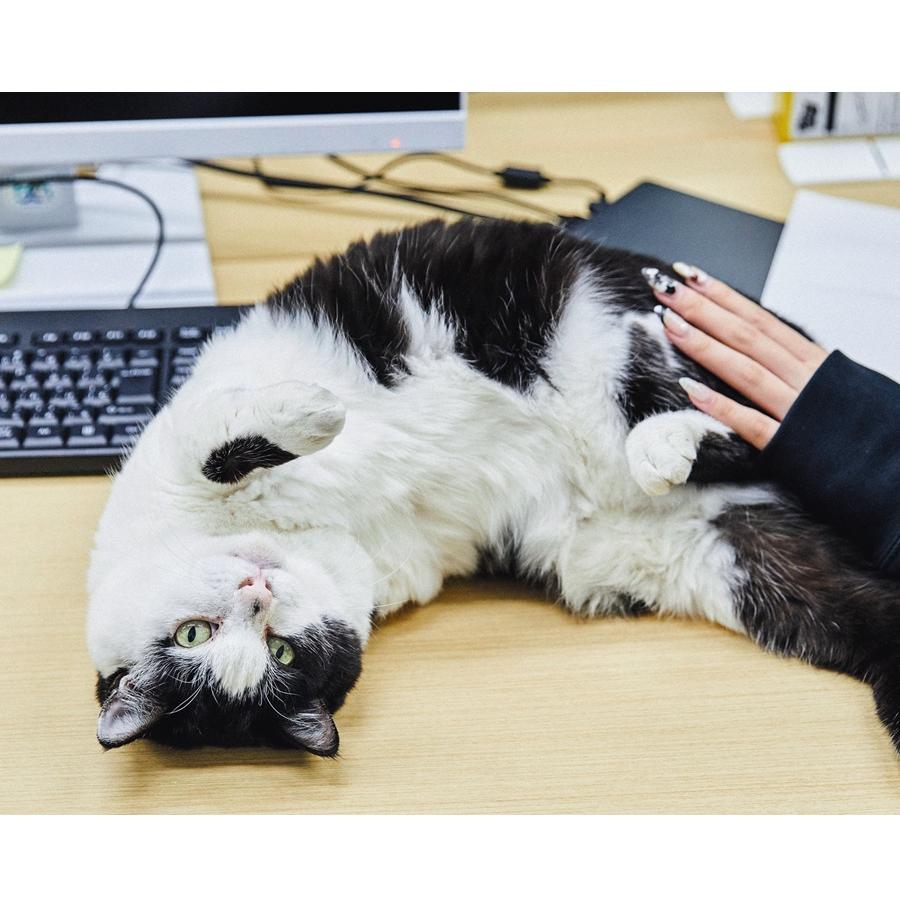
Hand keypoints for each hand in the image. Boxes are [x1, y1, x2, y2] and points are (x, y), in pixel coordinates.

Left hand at [642, 264, 828, 448]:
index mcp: (815, 363)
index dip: (723, 296)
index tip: (689, 274)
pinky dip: (722, 407)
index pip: (760, 321)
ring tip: (668, 324)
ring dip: (706, 346)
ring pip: (747, 371)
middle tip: (663, 286)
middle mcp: (806, 379)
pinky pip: (753, 425)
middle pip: (747, 336)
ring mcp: (798, 412)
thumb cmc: (872, 430)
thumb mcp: (838, 389)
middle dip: (702, 308)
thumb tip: (768, 354)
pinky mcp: (794, 448)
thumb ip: (803, 371)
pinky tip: (690, 390)